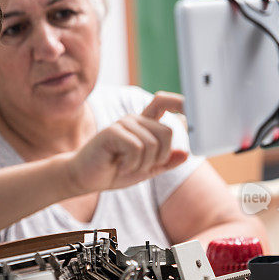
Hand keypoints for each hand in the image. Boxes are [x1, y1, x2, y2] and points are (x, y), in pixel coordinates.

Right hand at [66, 91, 188, 193]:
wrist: (85, 177)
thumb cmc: (115, 171)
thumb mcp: (146, 169)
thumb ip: (165, 162)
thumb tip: (186, 154)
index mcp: (145, 125)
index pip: (164, 102)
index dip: (179, 101)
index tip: (193, 106)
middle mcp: (136, 119)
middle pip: (168, 131)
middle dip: (161, 157)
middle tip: (143, 167)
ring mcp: (124, 123)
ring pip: (153, 143)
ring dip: (144, 164)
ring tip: (128, 167)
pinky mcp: (113, 131)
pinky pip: (137, 148)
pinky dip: (132, 164)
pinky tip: (120, 166)